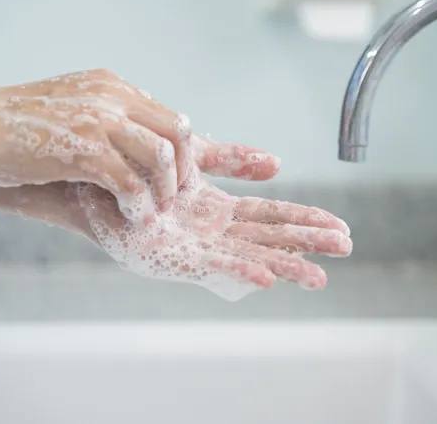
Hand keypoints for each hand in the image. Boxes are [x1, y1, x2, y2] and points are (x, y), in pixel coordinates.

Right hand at [0, 68, 204, 221]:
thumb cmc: (21, 121)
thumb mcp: (75, 102)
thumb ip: (107, 113)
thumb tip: (136, 136)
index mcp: (113, 86)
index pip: (167, 115)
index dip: (179, 149)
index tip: (175, 174)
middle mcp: (114, 98)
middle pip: (177, 130)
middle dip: (184, 167)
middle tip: (175, 193)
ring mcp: (101, 122)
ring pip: (162, 156)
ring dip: (166, 188)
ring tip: (157, 208)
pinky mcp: (86, 151)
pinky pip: (131, 183)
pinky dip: (140, 205)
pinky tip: (135, 216)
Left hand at [75, 165, 351, 300]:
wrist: (89, 174)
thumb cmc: (136, 167)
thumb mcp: (193, 157)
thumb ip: (234, 159)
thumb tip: (279, 164)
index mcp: (218, 211)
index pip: (272, 215)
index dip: (306, 219)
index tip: (340, 225)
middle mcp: (211, 232)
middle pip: (269, 237)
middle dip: (308, 243)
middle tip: (347, 247)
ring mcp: (194, 246)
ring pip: (249, 256)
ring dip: (285, 266)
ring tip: (320, 277)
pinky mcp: (172, 256)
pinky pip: (212, 265)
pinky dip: (240, 272)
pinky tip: (266, 278)